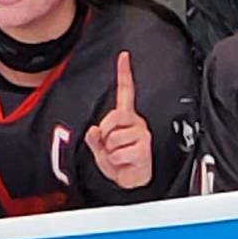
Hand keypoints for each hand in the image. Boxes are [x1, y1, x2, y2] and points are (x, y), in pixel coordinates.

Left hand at [87, 54, 156, 188]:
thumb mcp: (100, 149)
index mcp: (124, 118)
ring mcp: (141, 134)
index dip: (124, 73)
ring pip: (113, 137)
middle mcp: (135, 122)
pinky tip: (126, 162)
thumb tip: (94, 130)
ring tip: (120, 156)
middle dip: (105, 134)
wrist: (131, 182)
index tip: (123, 56)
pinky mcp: (143, 147)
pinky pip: (119, 152)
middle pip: (112, 117)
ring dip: (111, 151)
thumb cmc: (119, 164)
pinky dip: (117, 161)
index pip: (125, 91)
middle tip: (112, 146)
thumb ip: (94, 138)